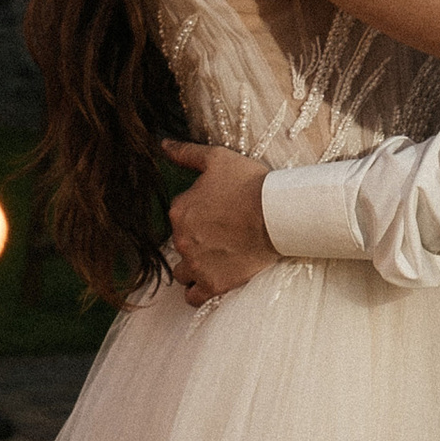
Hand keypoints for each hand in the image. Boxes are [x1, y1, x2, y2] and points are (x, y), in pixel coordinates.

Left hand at [163, 144, 276, 301]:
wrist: (277, 214)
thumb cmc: (250, 184)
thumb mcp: (217, 158)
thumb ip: (185, 153)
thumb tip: (162, 144)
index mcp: (178, 211)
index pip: (178, 216)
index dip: (196, 213)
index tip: (216, 212)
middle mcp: (181, 240)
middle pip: (179, 244)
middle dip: (194, 240)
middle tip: (220, 234)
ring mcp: (196, 265)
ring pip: (181, 272)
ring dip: (192, 267)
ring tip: (215, 259)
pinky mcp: (213, 284)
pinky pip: (193, 296)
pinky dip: (198, 291)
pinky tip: (211, 280)